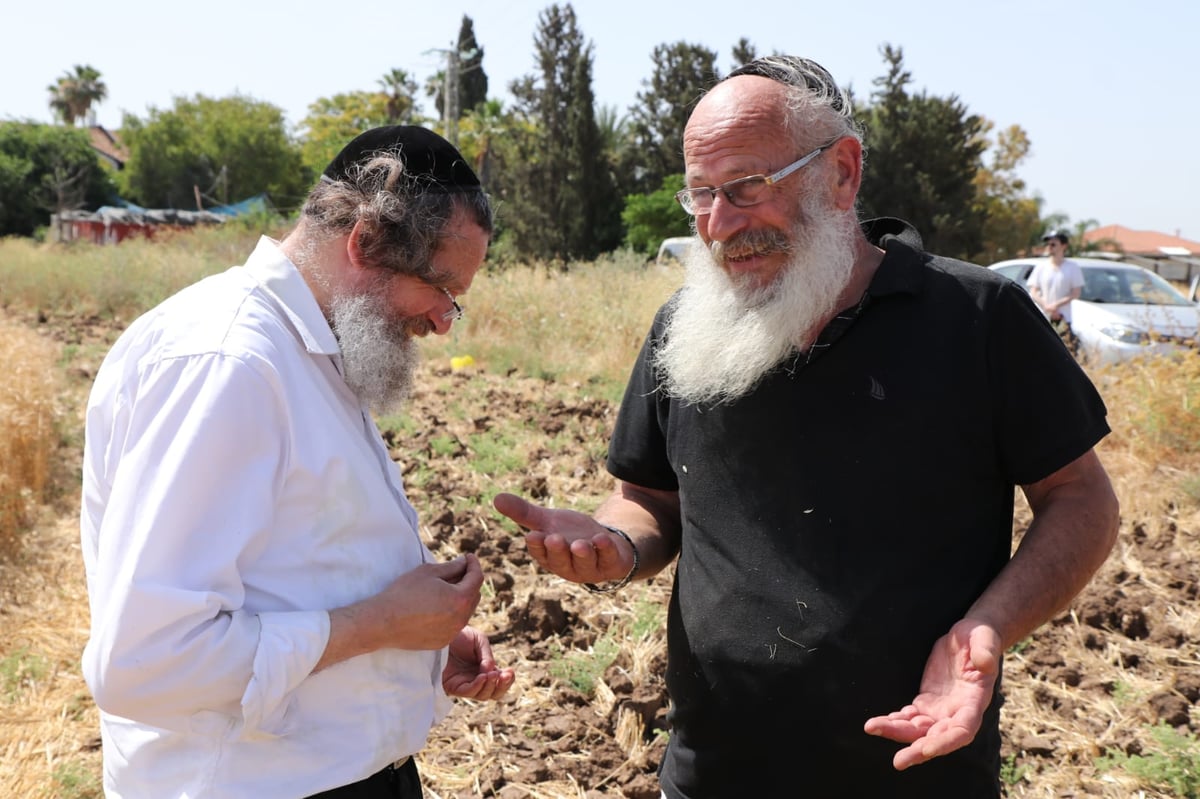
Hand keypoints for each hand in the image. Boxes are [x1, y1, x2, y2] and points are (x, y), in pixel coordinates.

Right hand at [362, 554, 483, 650]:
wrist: (383, 622)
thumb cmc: (404, 593)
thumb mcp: (428, 572)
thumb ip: (452, 566)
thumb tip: (464, 562)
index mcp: (460, 599)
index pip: (477, 578)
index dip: (474, 564)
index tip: (467, 557)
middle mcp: (461, 619)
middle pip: (474, 595)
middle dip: (469, 581)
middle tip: (457, 570)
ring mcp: (452, 633)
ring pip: (465, 611)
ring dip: (460, 598)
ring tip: (444, 588)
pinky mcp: (442, 642)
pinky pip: (453, 625)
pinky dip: (451, 613)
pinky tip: (436, 606)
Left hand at [442, 627, 515, 700]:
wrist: (439, 630)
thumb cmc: (459, 635)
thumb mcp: (479, 641)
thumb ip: (487, 657)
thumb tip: (491, 673)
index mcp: (484, 669)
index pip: (498, 682)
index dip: (507, 680)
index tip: (510, 672)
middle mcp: (475, 679)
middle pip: (493, 694)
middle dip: (502, 687)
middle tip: (505, 676)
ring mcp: (464, 684)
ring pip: (482, 695)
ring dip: (490, 686)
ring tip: (492, 674)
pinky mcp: (452, 686)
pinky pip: (467, 692)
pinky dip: (477, 686)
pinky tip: (482, 677)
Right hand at [493, 492, 632, 584]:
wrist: (603, 543)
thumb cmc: (570, 534)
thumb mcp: (548, 521)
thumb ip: (524, 513)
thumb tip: (496, 498)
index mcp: (550, 558)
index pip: (541, 554)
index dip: (538, 546)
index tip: (533, 535)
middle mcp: (569, 567)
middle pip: (561, 562)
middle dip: (558, 551)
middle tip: (553, 539)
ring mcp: (591, 568)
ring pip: (585, 564)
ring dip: (582, 554)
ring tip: (579, 544)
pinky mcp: (612, 564)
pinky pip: (609, 559)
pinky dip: (606, 549)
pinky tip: (602, 538)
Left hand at [863, 619, 1000, 769]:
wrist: (969, 635)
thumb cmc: (980, 636)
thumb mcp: (984, 637)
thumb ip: (985, 650)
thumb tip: (984, 663)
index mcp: (975, 702)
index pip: (962, 731)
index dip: (945, 742)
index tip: (926, 749)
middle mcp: (958, 712)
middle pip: (936, 737)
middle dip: (917, 749)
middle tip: (898, 761)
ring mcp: (941, 709)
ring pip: (918, 729)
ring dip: (897, 732)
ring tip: (873, 728)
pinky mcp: (927, 701)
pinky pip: (910, 716)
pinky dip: (895, 720)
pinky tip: (878, 722)